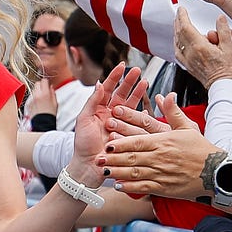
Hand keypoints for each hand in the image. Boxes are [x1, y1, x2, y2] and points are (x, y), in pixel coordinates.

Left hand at [29, 77, 57, 115]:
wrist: (43, 123)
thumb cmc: (49, 115)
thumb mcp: (55, 103)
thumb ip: (53, 93)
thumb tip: (51, 87)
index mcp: (45, 93)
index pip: (44, 81)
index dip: (46, 81)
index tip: (47, 84)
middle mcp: (37, 95)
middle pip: (37, 83)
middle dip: (41, 85)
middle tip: (44, 90)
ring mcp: (32, 99)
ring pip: (34, 89)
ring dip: (37, 91)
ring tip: (42, 98)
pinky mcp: (29, 103)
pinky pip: (31, 96)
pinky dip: (34, 97)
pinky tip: (38, 103)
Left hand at [70, 63, 144, 186]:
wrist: (89, 166)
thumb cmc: (82, 144)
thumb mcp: (83, 120)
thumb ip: (92, 101)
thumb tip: (100, 83)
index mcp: (99, 109)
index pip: (108, 88)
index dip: (115, 77)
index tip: (122, 66)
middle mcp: (111, 115)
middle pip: (122, 94)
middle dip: (130, 81)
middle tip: (138, 70)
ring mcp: (120, 124)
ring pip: (131, 105)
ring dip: (138, 94)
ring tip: (145, 83)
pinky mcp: (128, 134)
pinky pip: (137, 122)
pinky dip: (143, 113)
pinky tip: (149, 106)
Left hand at [100, 94, 216, 199]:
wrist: (216, 173)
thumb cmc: (201, 149)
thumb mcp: (188, 127)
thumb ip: (173, 112)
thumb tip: (165, 95)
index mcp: (164, 142)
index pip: (137, 141)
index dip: (121, 143)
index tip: (107, 142)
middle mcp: (160, 158)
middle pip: (132, 158)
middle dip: (113, 158)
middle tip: (99, 158)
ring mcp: (162, 174)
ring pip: (134, 173)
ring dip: (117, 173)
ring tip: (104, 171)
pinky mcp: (165, 188)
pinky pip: (144, 188)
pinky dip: (130, 187)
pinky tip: (118, 186)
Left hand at [174, 12, 231, 87]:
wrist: (223, 87)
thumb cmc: (228, 71)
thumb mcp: (230, 48)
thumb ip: (224, 31)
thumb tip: (220, 19)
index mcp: (200, 47)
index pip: (186, 27)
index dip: (182, 16)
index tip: (182, 9)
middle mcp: (191, 54)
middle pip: (179, 33)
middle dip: (178, 21)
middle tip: (179, 14)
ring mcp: (188, 61)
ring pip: (177, 43)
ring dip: (176, 32)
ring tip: (179, 25)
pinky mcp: (189, 67)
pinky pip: (178, 53)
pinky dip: (177, 44)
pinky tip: (179, 42)